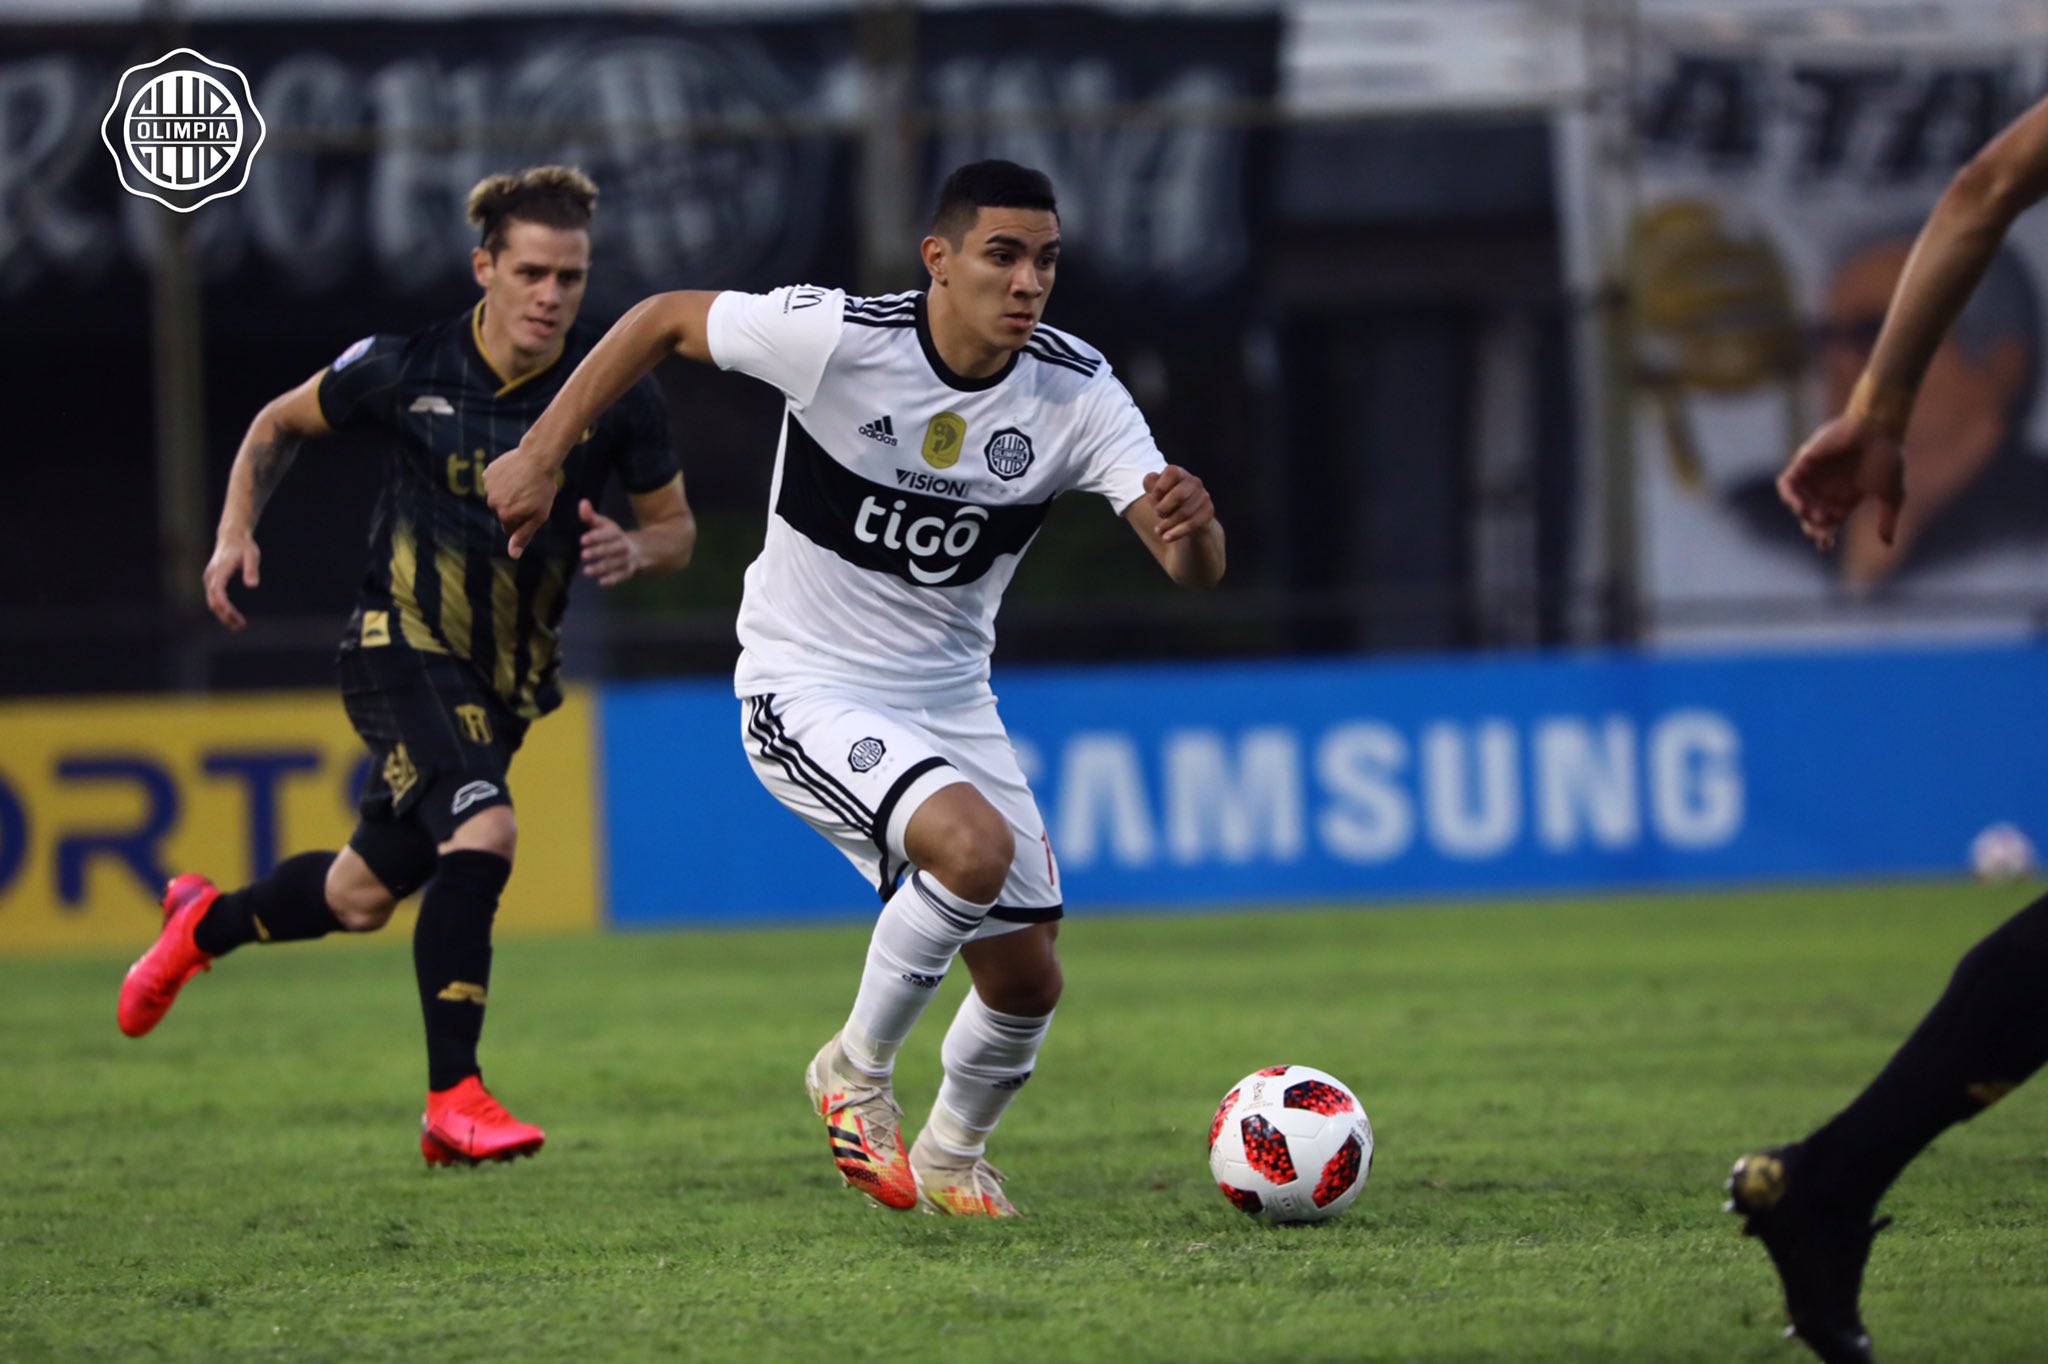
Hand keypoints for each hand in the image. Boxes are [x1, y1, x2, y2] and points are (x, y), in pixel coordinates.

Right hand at [202, 533, 259, 630]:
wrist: (232, 537)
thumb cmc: (244, 546)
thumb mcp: (252, 555)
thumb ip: (252, 570)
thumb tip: (252, 586)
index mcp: (220, 570)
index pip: (217, 591)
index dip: (224, 605)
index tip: (233, 615)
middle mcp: (211, 576)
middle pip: (213, 601)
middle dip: (225, 616)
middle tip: (240, 627)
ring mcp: (210, 579)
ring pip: (212, 602)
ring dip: (223, 615)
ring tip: (239, 626)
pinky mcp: (212, 581)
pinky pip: (214, 599)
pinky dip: (222, 609)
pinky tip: (233, 616)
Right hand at [484, 443, 559, 557]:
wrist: (538, 457)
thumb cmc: (543, 488)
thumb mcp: (539, 516)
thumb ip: (524, 536)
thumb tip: (513, 556)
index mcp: (506, 516)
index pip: (511, 527)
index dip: (524, 519)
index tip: (533, 507)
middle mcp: (493, 504)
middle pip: (503, 512)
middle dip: (514, 506)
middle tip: (529, 492)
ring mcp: (489, 488)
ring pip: (498, 497)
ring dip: (508, 492)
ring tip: (523, 482)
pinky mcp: (487, 474)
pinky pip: (494, 483)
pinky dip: (502, 479)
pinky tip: (514, 473)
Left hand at [578, 499, 643, 586]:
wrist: (641, 550)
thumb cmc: (614, 537)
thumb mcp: (605, 525)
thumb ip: (591, 516)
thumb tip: (582, 502)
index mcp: (616, 533)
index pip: (607, 534)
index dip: (596, 537)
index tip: (582, 540)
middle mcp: (623, 546)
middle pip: (612, 548)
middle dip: (598, 551)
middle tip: (583, 555)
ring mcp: (626, 560)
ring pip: (615, 563)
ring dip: (601, 567)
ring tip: (586, 571)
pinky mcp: (627, 572)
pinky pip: (621, 576)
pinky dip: (612, 580)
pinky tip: (601, 583)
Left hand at [1143, 465, 1213, 543]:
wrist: (1187, 519)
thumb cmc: (1167, 502)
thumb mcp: (1155, 493)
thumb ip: (1150, 484)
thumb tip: (1150, 479)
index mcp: (1180, 473)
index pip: (1171, 472)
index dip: (1160, 487)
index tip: (1154, 498)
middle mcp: (1194, 482)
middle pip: (1179, 494)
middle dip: (1164, 508)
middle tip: (1158, 515)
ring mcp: (1203, 496)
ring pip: (1185, 512)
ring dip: (1168, 524)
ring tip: (1158, 531)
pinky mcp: (1208, 511)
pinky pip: (1193, 523)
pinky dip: (1177, 532)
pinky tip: (1167, 537)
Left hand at [1776, 413, 1905, 551]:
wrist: (1879, 429)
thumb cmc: (1887, 459)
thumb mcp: (1892, 495)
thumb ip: (1888, 520)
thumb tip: (1888, 545)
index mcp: (1845, 498)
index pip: (1828, 523)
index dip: (1824, 536)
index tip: (1825, 545)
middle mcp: (1827, 489)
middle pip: (1811, 516)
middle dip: (1814, 527)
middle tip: (1822, 530)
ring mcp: (1814, 476)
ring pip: (1798, 502)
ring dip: (1802, 514)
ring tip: (1813, 515)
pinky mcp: (1804, 462)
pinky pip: (1786, 483)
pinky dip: (1788, 495)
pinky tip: (1798, 504)